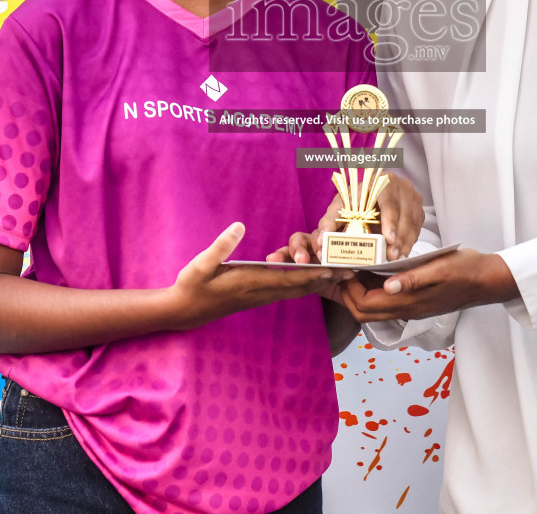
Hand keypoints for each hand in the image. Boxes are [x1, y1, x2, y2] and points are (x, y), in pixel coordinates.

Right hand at [168, 223, 350, 328]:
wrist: (184, 310)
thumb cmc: (192, 285)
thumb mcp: (201, 263)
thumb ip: (221, 246)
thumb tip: (239, 226)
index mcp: (251, 282)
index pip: (289, 278)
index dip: (313, 273)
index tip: (335, 268)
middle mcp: (261, 291)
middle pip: (301, 286)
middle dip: (326, 279)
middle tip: (352, 271)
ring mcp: (261, 295)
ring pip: (297, 289)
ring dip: (319, 281)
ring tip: (342, 273)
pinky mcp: (258, 295)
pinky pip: (288, 290)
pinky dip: (305, 283)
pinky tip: (316, 278)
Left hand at [286, 174, 425, 262]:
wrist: (369, 196)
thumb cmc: (353, 202)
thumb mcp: (340, 207)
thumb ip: (329, 221)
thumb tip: (321, 239)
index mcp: (380, 180)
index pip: (389, 199)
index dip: (390, 219)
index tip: (388, 238)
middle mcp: (400, 185)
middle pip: (404, 212)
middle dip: (398, 236)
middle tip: (391, 254)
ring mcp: (412, 196)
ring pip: (413, 221)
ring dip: (405, 241)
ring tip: (396, 257)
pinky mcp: (418, 209)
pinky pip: (418, 227)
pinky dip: (410, 241)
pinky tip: (402, 252)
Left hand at [337, 248, 517, 322]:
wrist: (486, 280)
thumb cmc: (464, 270)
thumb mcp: (439, 268)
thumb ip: (412, 279)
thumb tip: (387, 287)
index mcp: (409, 302)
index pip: (365, 305)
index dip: (349, 289)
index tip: (344, 267)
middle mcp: (406, 310)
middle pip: (363, 313)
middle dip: (348, 294)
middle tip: (344, 269)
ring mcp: (410, 309)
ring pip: (373, 309)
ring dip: (358, 293)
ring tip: (355, 268)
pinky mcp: (414, 303)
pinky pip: (385, 303)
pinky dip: (372, 290)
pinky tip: (373, 271)